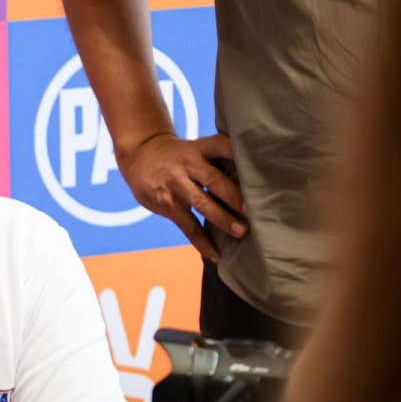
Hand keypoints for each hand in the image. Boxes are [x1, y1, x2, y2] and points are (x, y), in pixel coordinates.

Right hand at [118, 133, 245, 261]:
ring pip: (202, 204)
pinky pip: (188, 226)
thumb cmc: (179, 156)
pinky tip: (216, 255)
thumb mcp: (195, 148)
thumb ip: (217, 160)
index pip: (221, 146)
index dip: (239, 154)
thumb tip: (253, 184)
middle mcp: (188, 164)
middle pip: (214, 180)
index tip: (260, 167)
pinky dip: (202, 243)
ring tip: (241, 232)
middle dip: (234, 195)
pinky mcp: (166, 204)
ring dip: (222, 219)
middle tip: (254, 210)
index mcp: (199, 148)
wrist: (140, 156)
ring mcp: (175, 185)